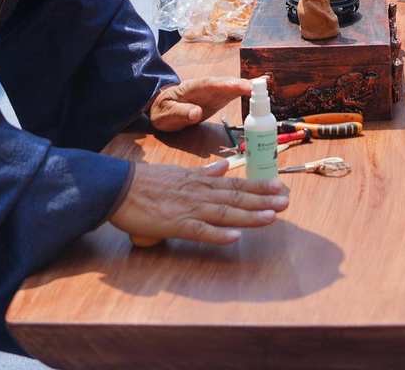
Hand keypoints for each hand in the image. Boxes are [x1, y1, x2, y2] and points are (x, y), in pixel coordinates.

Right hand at [108, 158, 288, 246]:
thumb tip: (223, 167)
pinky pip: (200, 230)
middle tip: (286, 201)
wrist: (118, 187)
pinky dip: (218, 234)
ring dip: (249, 215)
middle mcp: (199, 192)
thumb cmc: (146, 183)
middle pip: (236, 196)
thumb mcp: (179, 173)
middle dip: (263, 200)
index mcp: (200, 181)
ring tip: (271, 217)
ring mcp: (188, 208)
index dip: (259, 186)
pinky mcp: (175, 224)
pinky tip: (234, 237)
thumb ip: (203, 172)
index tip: (280, 187)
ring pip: (224, 212)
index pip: (235, 184)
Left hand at [148, 77, 254, 131]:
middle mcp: (205, 87)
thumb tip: (196, 113)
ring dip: (247, 86)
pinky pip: (232, 94)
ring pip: (231, 87)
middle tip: (260, 86)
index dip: (227, 84)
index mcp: (192, 88)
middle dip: (242, 84)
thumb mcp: (166, 114)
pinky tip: (257, 91)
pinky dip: (245, 92)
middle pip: (224, 83)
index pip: (210, 84)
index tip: (242, 86)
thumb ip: (180, 112)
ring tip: (265, 85)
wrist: (161, 108)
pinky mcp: (217, 99)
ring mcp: (212, 92)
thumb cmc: (162, 110)